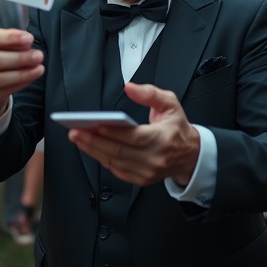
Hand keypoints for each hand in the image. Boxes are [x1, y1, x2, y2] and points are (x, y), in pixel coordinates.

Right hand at [0, 29, 44, 125]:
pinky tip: (31, 77)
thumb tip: (27, 42)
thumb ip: (11, 41)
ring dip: (23, 73)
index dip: (11, 38)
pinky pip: (4, 91)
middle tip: (39, 56)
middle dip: (20, 57)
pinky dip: (20, 84)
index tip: (30, 39)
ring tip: (39, 68)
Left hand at [68, 82, 199, 186]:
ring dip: (93, 151)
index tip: (95, 125)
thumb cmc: (177, 127)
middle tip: (76, 131)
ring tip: (78, 138)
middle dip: (94, 141)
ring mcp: (147, 172)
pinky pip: (116, 170)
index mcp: (162, 139)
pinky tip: (91, 148)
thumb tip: (130, 88)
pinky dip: (102, 159)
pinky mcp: (140, 179)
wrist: (190, 155)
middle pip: (118, 152)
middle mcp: (154, 159)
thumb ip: (150, 93)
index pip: (133, 137)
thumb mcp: (170, 103)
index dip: (112, 132)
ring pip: (114, 163)